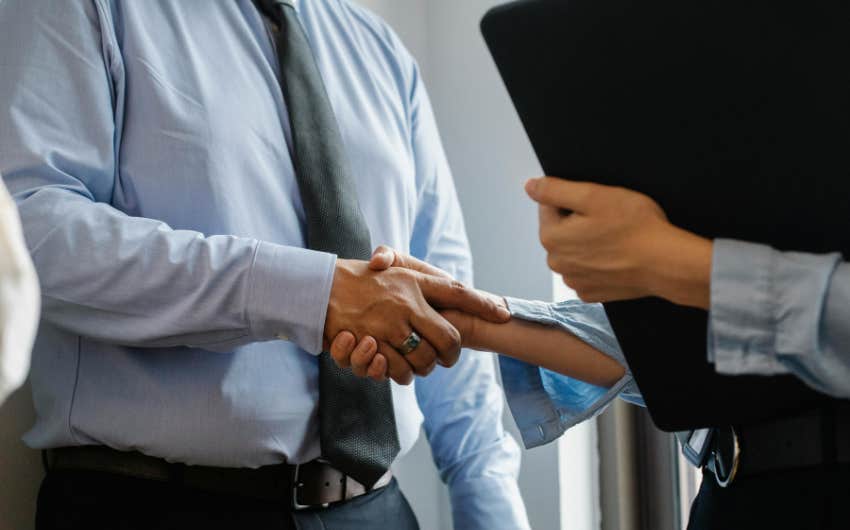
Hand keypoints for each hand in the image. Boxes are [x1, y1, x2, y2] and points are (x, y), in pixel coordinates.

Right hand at [325, 248, 509, 384]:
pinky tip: (397, 367)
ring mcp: (390, 325)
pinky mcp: (373, 344)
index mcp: (413, 281)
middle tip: (448, 358)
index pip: (457, 293)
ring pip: (425, 359)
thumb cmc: (357, 279)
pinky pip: (399, 370)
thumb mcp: (390, 269)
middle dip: (452, 354)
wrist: (319, 289)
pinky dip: (401, 373)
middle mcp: (406, 303)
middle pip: (448, 338)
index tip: (504, 314)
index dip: (482, 305)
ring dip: (425, 367)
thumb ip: (416, 280)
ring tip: (420, 364)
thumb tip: (447, 290)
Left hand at [525, 177, 711, 307]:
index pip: (550, 206)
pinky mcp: (591, 293)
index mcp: (551, 237)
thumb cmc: (634, 227)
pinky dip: (598, 263)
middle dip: (580, 222)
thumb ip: (555, 190)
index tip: (597, 204)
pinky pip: (588, 270)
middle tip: (609, 220)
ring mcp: (574, 280)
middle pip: (561, 230)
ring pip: (574, 250)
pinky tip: (616, 257)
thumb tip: (530, 186)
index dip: (574, 199)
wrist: (666, 263)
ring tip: (615, 239)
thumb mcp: (593, 195)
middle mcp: (556, 263)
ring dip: (588, 243)